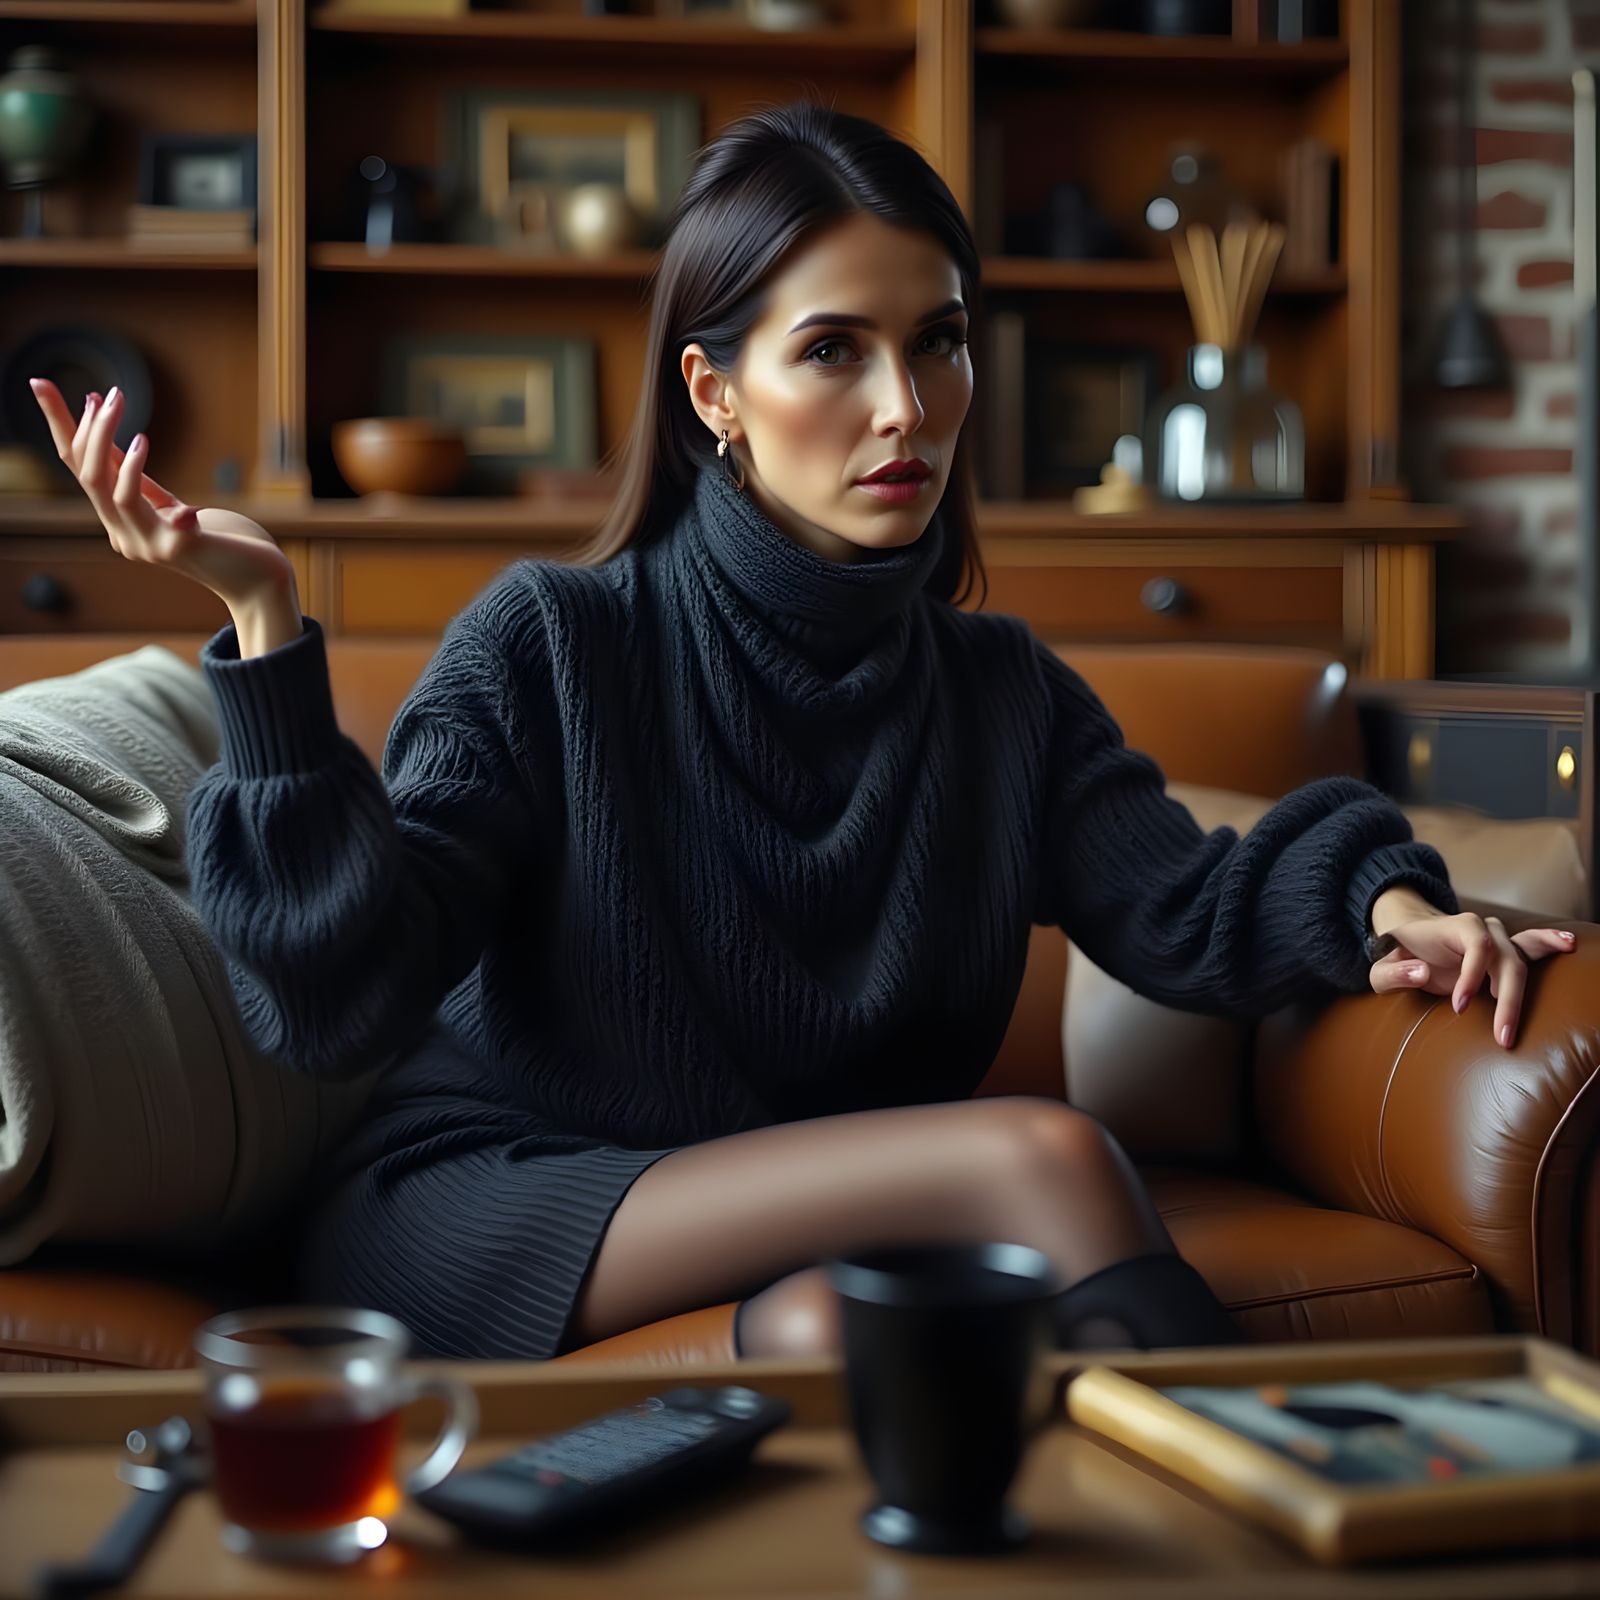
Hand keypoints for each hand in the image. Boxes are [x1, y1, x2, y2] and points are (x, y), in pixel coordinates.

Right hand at [30, 378, 298, 610]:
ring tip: (135, 422)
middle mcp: (125, 537)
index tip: (39, 382)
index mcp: (119, 521)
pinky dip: (146, 478)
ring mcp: (149, 546)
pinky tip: (150, 444)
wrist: (259, 580)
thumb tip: (111, 435)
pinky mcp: (180, 548)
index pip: (77, 468)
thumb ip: (138, 480)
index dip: (59, 425)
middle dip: (92, 431)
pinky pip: (154, 511)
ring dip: (115, 448)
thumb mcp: (168, 503)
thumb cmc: (219, 538)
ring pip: (112, 493)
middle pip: (88, 477)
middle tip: (110, 394)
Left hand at [1368, 907, 1576, 1048]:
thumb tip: (1423, 972)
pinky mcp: (1505, 953)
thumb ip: (1393, 971)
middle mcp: (1483, 929)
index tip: (1459, 1006)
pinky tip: (1569, 945)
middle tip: (1501, 1036)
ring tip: (1514, 1027)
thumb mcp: (1381, 967)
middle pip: (1507, 961)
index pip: (1477, 947)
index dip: (1472, 975)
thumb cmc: (1397, 957)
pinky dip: (1550, 944)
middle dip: (1507, 1000)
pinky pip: (1532, 947)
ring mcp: (1498, 940)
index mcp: (1456, 927)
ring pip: (1521, 964)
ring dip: (1522, 997)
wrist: (1409, 941)